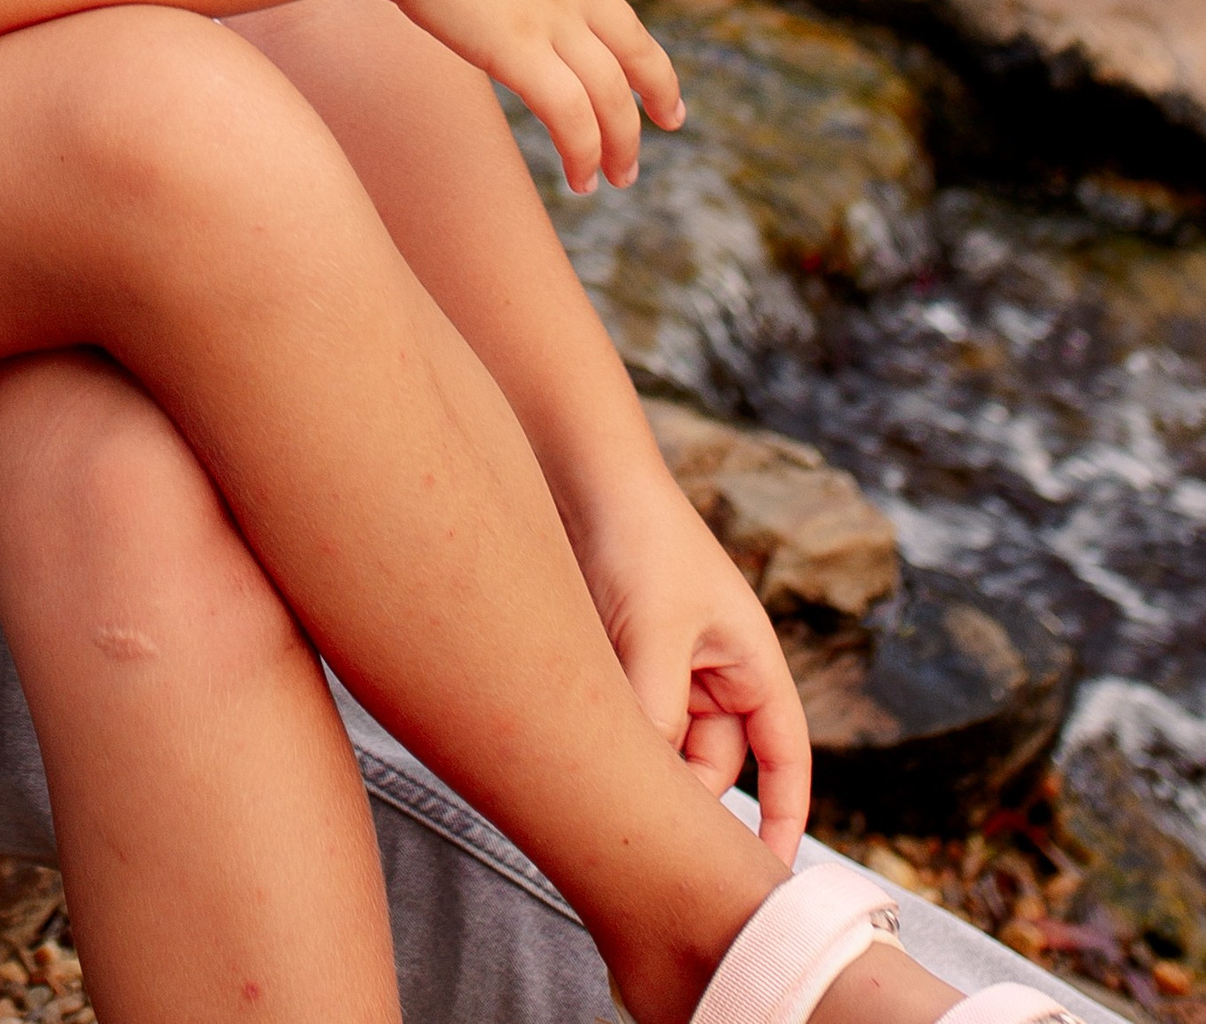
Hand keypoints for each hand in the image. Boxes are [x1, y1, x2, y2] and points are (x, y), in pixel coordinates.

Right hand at [356, 0, 772, 192]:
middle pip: (637, 48)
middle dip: (659, 89)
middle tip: (674, 120)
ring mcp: (550, 17)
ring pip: (608, 95)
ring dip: (619, 144)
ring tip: (616, 178)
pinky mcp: (518, 51)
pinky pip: (569, 118)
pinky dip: (583, 153)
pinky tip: (581, 179)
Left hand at [572, 458, 810, 860]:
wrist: (579, 472)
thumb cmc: (637, 539)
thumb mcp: (653, 633)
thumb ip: (655, 713)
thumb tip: (643, 790)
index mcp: (751, 663)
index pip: (784, 761)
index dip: (783, 822)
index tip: (770, 884)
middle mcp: (716, 672)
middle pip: (711, 768)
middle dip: (683, 800)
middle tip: (642, 837)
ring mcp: (669, 668)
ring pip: (662, 749)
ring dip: (637, 764)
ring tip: (598, 779)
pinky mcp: (622, 661)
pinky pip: (626, 722)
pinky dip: (609, 738)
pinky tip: (573, 748)